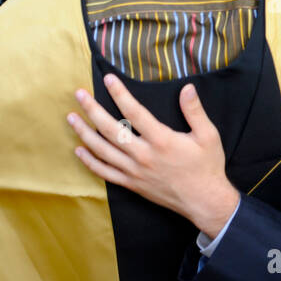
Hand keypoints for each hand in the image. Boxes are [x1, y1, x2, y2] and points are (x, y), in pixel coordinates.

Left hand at [69, 74, 239, 236]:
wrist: (203, 200)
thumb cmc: (207, 166)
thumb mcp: (208, 135)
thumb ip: (195, 111)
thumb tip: (187, 88)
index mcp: (161, 140)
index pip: (134, 112)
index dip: (120, 93)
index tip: (108, 79)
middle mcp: (143, 155)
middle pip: (110, 129)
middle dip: (92, 110)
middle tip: (79, 95)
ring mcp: (134, 171)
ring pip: (102, 150)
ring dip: (84, 133)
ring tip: (71, 118)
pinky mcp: (132, 184)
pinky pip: (105, 172)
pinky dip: (90, 162)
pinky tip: (79, 150)